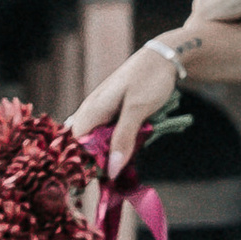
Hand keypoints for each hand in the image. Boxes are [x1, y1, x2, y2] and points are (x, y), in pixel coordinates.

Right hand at [69, 42, 182, 171]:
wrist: (166, 57)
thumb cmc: (150, 78)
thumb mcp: (138, 109)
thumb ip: (123, 138)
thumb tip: (110, 170)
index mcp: (92, 109)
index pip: (74, 144)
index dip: (82, 164)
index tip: (97, 182)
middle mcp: (92, 112)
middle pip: (84, 146)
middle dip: (95, 164)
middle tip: (113, 181)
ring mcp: (103, 113)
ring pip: (97, 143)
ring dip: (108, 156)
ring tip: (120, 173)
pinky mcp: (114, 115)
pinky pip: (109, 136)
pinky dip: (117, 147)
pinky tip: (127, 156)